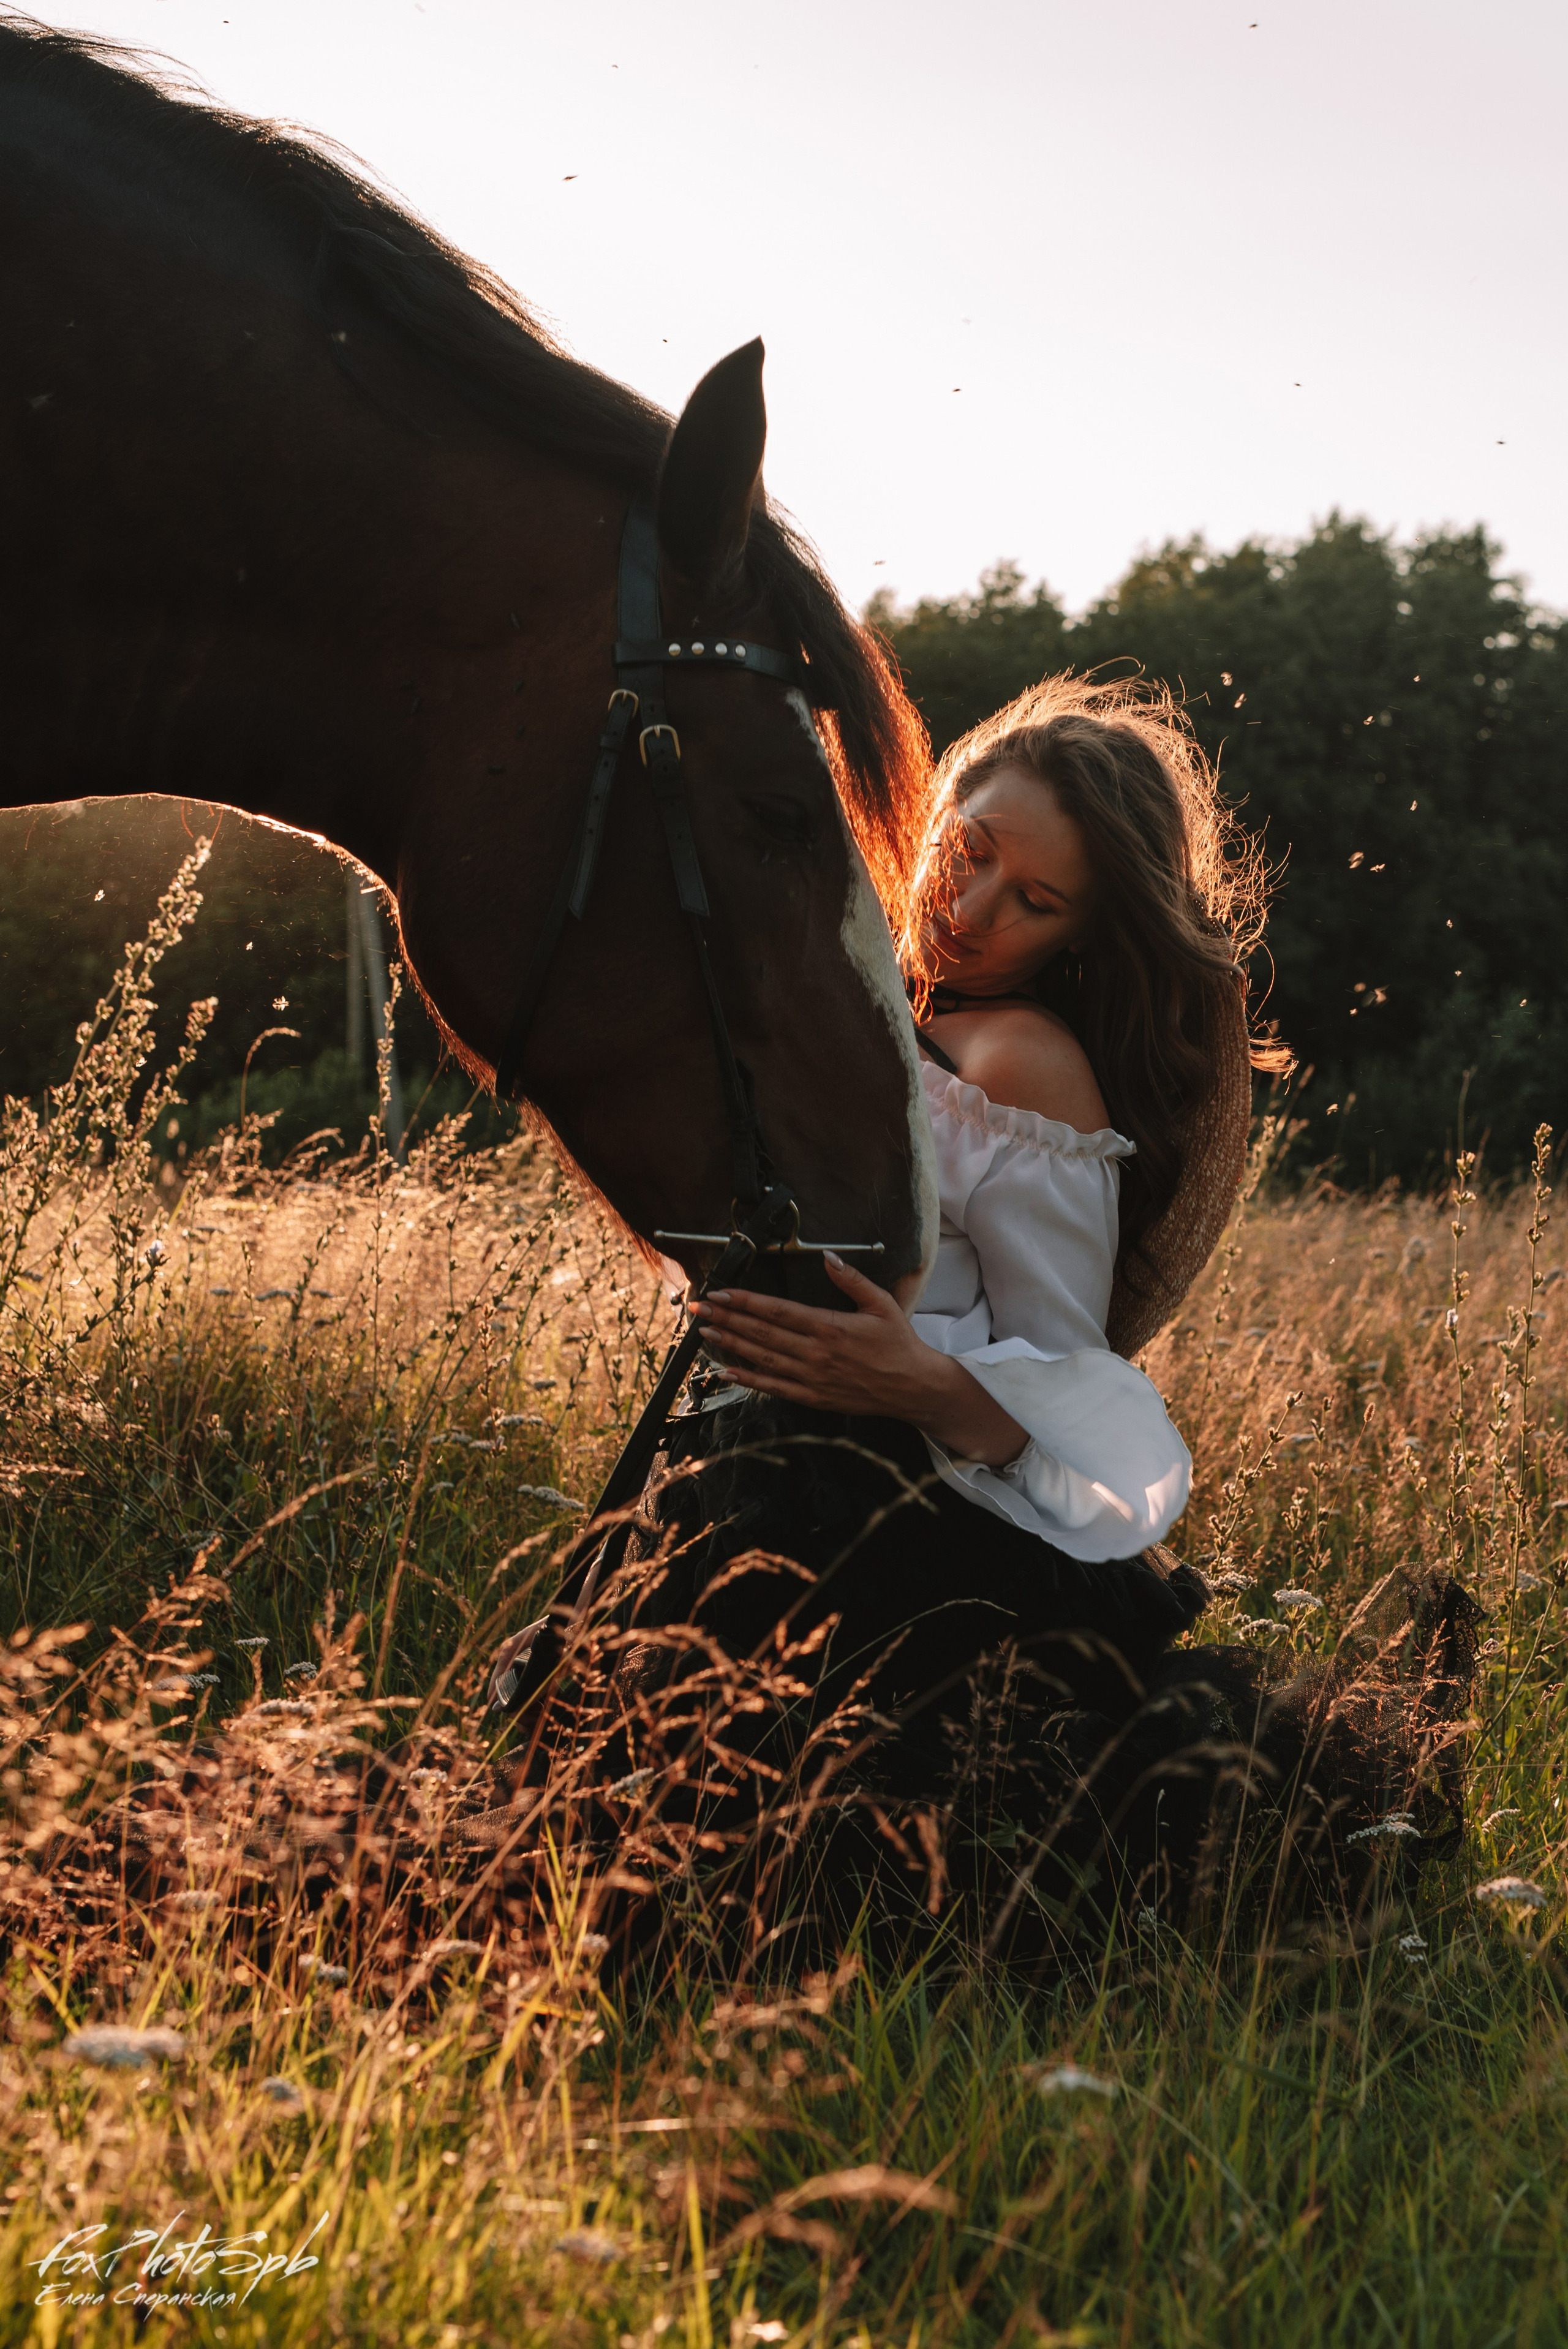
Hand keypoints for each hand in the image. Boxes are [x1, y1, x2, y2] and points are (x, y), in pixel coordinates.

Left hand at [690, 1255, 1028, 1467]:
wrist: (913, 1388)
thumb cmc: (898, 1343)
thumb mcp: (882, 1304)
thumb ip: (852, 1280)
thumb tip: (827, 1257)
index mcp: (830, 1327)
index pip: (778, 1311)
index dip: (746, 1301)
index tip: (720, 1292)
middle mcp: (816, 1353)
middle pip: (762, 1333)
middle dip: (727, 1319)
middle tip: (698, 1309)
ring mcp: (812, 1378)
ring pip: (762, 1359)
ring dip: (731, 1345)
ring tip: (705, 1333)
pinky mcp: (813, 1397)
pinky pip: (774, 1388)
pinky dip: (748, 1379)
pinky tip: (726, 1371)